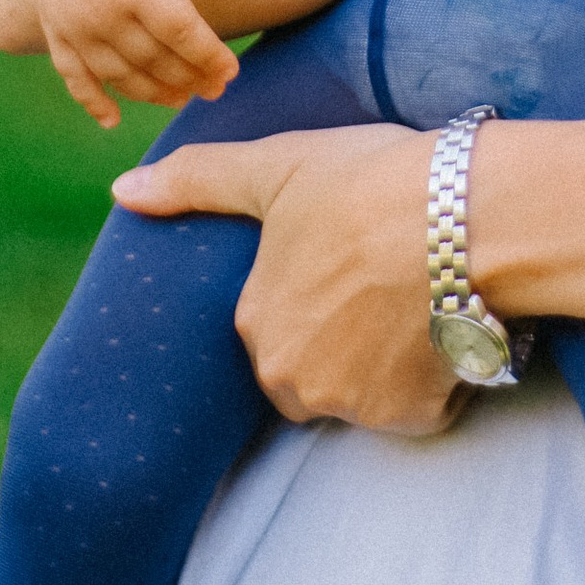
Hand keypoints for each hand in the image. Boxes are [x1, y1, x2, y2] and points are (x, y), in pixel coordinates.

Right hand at [31, 0, 260, 126]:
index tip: (231, 71)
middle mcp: (102, 11)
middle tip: (214, 89)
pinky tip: (113, 121)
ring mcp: (74, 26)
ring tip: (181, 98)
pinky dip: (91, 101)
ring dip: (153, 93)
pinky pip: (72, 76)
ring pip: (119, 75)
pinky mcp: (55, 33)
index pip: (182, 32)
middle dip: (189, 78)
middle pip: (154, 59)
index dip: (209, 56)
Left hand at [112, 122, 457, 432]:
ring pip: (367, 394)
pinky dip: (434, 380)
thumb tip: (121, 192)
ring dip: (391, 364)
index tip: (350, 263)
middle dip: (346, 343)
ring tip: (423, 299)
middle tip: (387, 284)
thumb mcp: (276, 166)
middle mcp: (293, 376)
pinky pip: (419, 409)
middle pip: (316, 374)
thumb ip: (198, 181)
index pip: (277, 330)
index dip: (317, 296)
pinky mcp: (411, 418)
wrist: (462, 217)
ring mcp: (352, 404)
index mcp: (257, 322)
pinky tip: (448, 325)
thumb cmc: (366, 183)